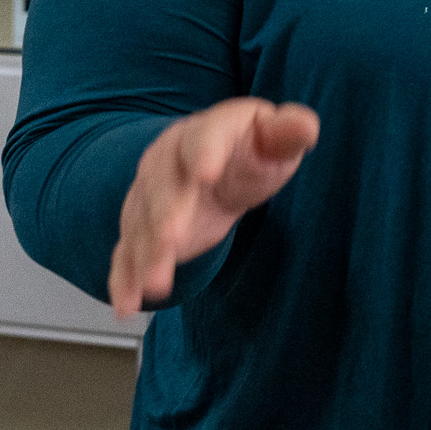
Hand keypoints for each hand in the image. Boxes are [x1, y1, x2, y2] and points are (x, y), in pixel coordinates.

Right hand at [107, 97, 320, 316]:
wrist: (212, 164)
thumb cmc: (248, 151)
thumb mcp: (274, 140)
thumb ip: (287, 133)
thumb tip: (306, 127)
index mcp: (207, 130)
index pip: (204, 137)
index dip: (205, 153)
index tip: (205, 172)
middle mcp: (168, 159)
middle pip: (164, 186)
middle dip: (166, 215)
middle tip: (171, 241)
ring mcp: (149, 193)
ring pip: (142, 223)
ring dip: (145, 254)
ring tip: (153, 285)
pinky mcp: (140, 226)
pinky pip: (127, 251)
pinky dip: (124, 278)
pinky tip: (126, 302)